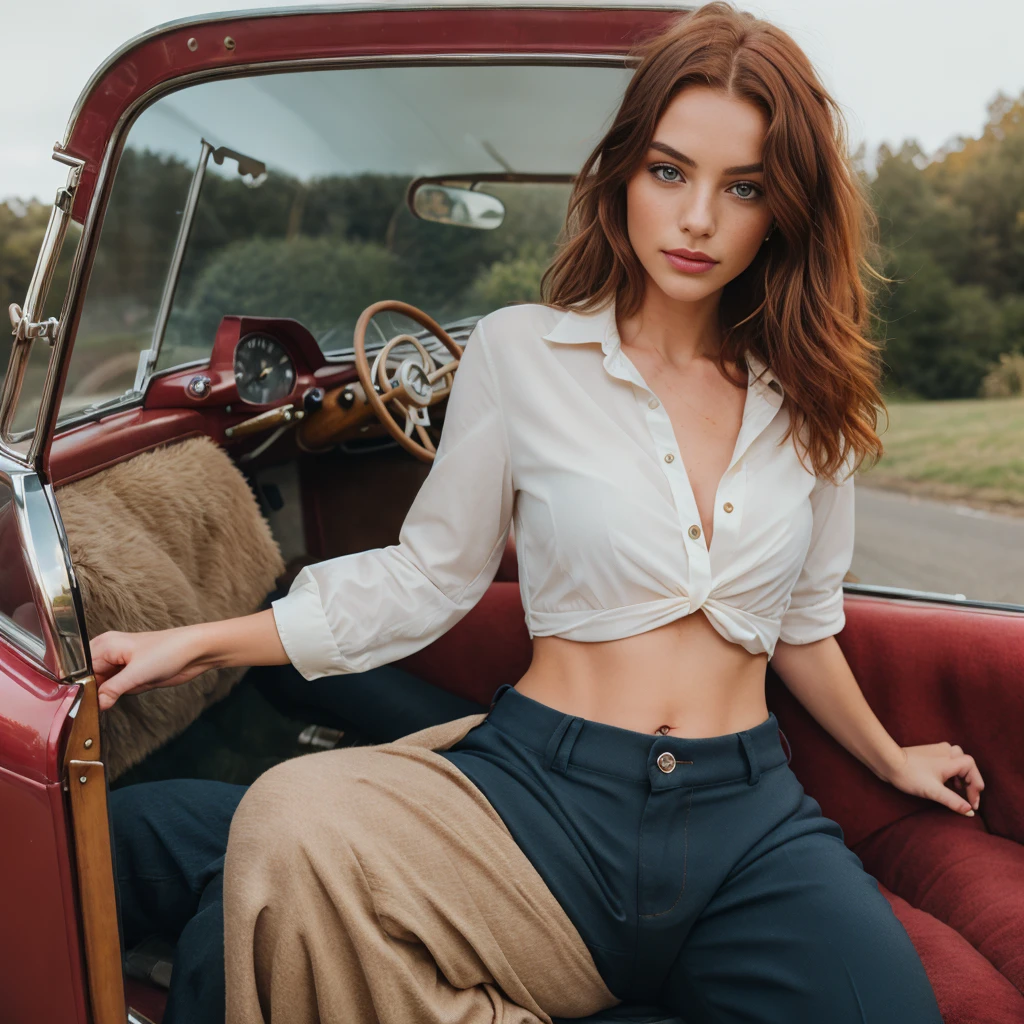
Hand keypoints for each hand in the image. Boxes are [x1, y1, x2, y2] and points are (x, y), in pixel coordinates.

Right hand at [90, 626, 212, 710]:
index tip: (76, 705)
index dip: (78, 687)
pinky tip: (122, 697)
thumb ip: (112, 689)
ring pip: (102, 686)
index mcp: (105, 645)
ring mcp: (121, 664)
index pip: (79, 669)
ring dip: (106, 696)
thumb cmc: (169, 651)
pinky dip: (119, 696)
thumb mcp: (137, 673)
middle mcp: (110, 653)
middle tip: (90, 710)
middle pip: (89, 679)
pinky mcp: (132, 674)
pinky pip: (117, 689)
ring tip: (107, 703)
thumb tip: (96, 704)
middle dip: (92, 694)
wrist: (196, 651)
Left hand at [884, 742, 983, 816]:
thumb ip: (954, 801)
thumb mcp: (934, 792)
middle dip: (970, 782)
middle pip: (968, 766)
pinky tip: (947, 782)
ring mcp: (938, 749)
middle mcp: (947, 751)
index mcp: (951, 760)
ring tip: (958, 790)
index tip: (973, 805)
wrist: (888, 762)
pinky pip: (948, 760)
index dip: (976, 789)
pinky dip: (951, 771)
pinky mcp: (930, 751)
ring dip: (961, 776)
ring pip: (958, 761)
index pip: (973, 772)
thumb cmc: (910, 776)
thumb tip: (970, 811)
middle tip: (969, 798)